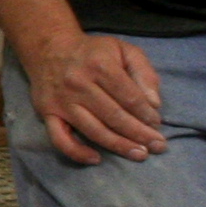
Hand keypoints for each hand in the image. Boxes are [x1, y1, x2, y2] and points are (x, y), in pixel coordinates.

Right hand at [20, 31, 167, 165]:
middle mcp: (79, 83)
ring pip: (93, 130)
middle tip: (158, 146)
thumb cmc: (93, 52)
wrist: (50, 48)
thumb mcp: (124, 50)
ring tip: (139, 154)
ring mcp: (61, 101)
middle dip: (139, 134)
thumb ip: (144, 73)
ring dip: (119, 145)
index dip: (146, 114)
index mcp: (100, 65)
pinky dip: (77, 152)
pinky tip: (96, 159)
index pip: (129, 97)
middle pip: (114, 116)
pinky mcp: (47, 113)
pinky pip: (60, 138)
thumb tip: (154, 104)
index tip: (157, 124)